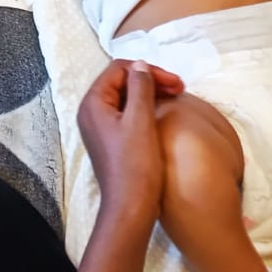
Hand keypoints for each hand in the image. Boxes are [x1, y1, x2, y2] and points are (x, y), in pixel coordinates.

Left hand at [78, 58, 182, 229]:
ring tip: (175, 97)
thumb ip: (140, 88)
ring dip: (150, 93)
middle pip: (121, 82)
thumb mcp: (140, 121)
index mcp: (93, 103)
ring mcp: (100, 126)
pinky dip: (145, 108)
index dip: (148, 71)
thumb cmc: (135, 165)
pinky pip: (127, 113)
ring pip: (126, 97)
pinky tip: (163, 112)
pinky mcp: (111, 139)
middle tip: (180, 88)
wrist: (131, 207)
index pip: (118, 70)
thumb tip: (140, 65)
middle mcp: (91, 111)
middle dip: (151, 80)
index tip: (177, 82)